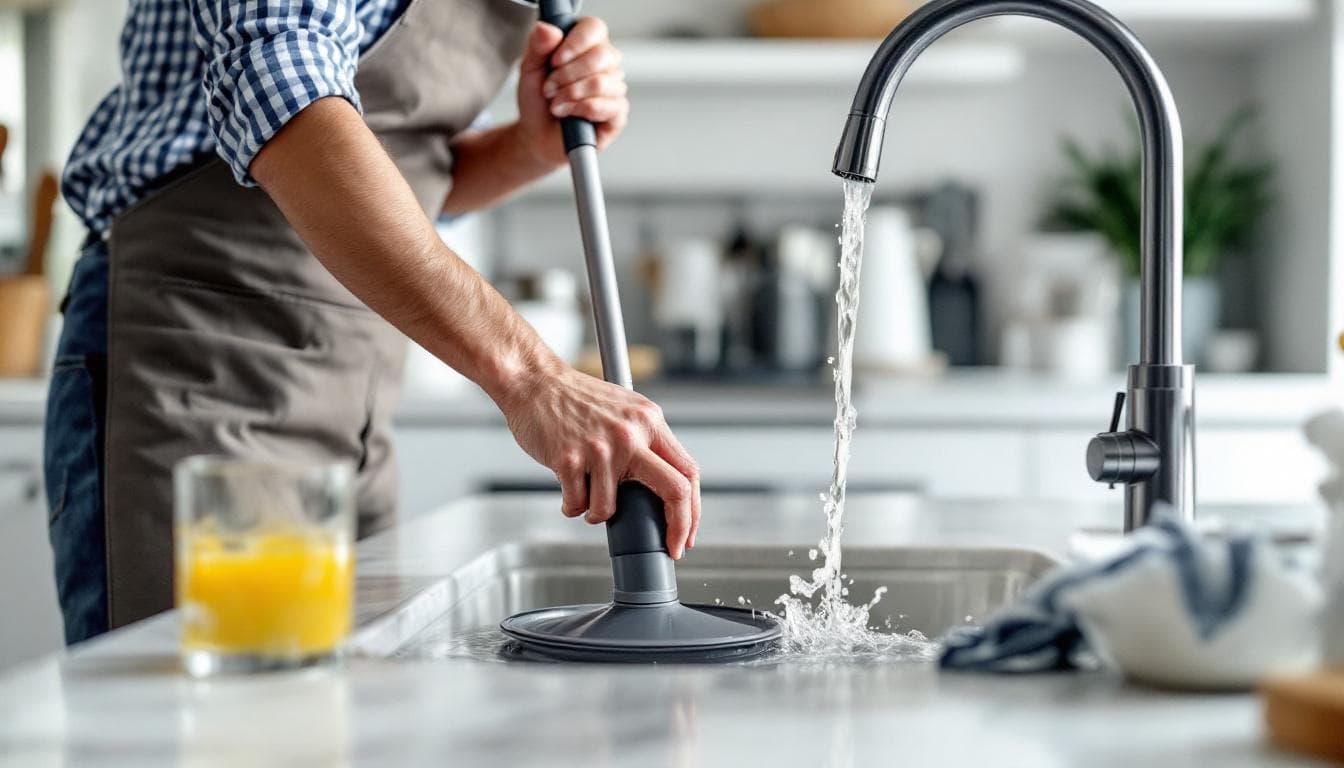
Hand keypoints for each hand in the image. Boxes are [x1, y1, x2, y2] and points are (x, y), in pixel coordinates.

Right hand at [499, 361, 700, 558]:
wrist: (535, 382)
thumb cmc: (577, 399)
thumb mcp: (627, 410)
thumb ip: (647, 442)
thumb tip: (664, 489)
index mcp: (650, 421)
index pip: (688, 471)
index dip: (694, 510)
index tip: (687, 532)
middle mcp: (630, 433)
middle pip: (674, 491)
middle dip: (677, 529)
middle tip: (670, 547)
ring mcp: (601, 448)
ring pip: (611, 508)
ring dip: (598, 513)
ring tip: (587, 493)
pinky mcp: (569, 459)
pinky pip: (578, 505)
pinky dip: (573, 506)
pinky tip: (569, 488)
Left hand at [515, 18, 628, 169]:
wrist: (537, 135)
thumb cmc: (538, 101)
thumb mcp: (529, 70)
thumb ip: (537, 47)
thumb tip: (547, 29)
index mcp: (587, 44)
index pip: (594, 28)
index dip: (574, 44)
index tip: (555, 61)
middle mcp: (606, 64)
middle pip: (601, 55)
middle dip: (568, 75)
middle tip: (550, 88)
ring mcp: (615, 88)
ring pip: (601, 82)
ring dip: (571, 95)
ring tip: (556, 104)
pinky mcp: (618, 113)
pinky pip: (609, 106)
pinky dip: (583, 110)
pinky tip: (569, 114)